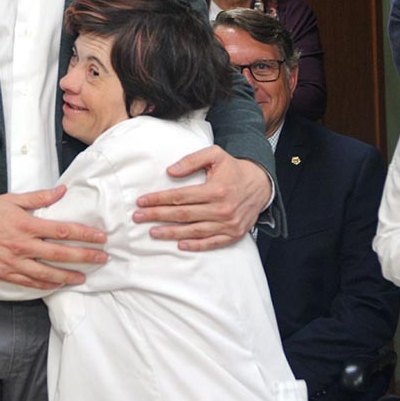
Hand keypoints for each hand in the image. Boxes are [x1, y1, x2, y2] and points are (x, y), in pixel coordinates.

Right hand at [0, 187, 106, 290]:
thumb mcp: (12, 199)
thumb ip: (39, 197)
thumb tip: (61, 191)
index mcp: (26, 224)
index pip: (63, 231)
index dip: (85, 235)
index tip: (100, 238)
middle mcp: (23, 245)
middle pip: (61, 254)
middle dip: (84, 257)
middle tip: (101, 258)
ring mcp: (14, 262)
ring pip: (47, 274)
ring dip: (68, 276)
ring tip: (82, 277)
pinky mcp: (4, 273)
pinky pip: (29, 283)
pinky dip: (45, 286)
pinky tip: (56, 285)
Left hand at [133, 147, 269, 249]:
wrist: (260, 185)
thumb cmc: (233, 169)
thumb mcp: (215, 155)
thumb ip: (192, 160)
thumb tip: (170, 171)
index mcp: (216, 190)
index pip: (180, 197)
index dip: (158, 199)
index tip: (141, 201)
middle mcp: (222, 209)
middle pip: (183, 215)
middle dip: (157, 216)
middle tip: (138, 217)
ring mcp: (228, 224)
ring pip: (194, 231)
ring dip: (171, 233)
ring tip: (152, 232)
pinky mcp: (234, 234)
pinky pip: (212, 243)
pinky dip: (195, 245)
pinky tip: (179, 244)